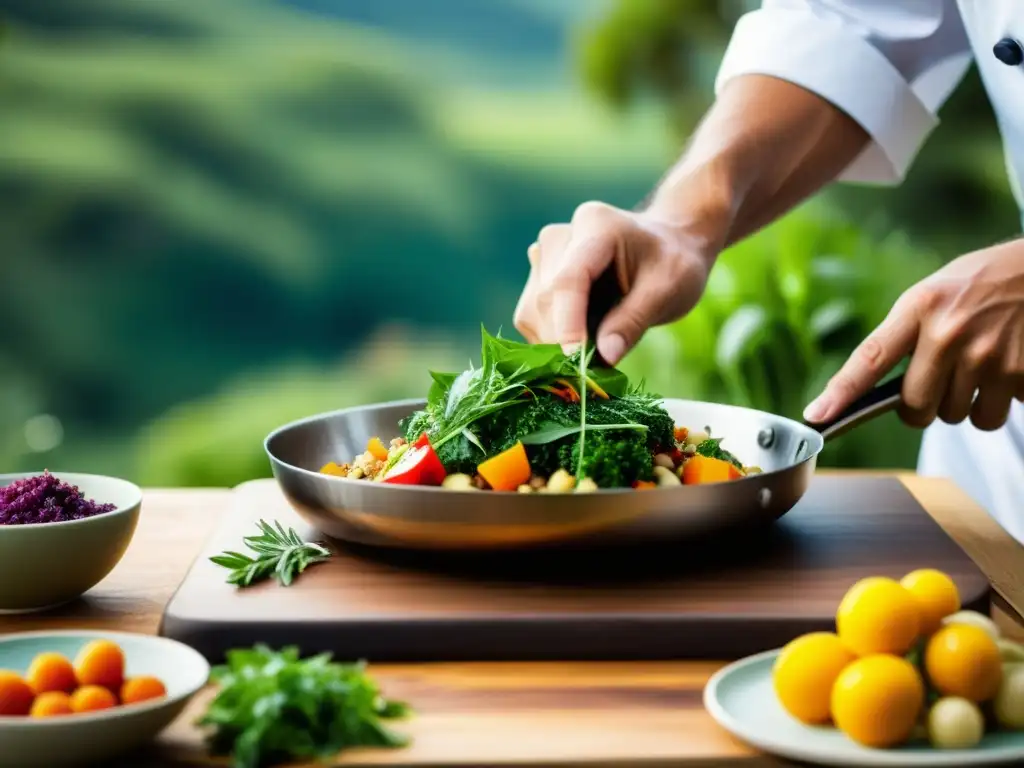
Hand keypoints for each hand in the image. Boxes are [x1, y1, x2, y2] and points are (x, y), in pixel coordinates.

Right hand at [513, 201, 718, 364]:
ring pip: (532, 311)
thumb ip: (633, 322)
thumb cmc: (673, 263)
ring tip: (595, 348)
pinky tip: (585, 338)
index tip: (576, 361)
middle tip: (595, 370)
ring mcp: (543, 257)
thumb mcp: (668, 290)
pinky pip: (531, 318)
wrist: (669, 246)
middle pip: (546, 299)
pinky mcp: (537, 279)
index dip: (567, 323)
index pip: (568, 279)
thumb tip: (604, 359)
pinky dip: (553, 338)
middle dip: (565, 340)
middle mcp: (559, 237)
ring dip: (556, 342)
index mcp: (595, 226)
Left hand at [804, 239, 1023, 430]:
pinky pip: (993, 415)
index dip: (840, 392)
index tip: (816, 416)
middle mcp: (950, 333)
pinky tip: (1006, 368)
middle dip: (923, 404)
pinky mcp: (1022, 375)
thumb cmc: (984, 282)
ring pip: (957, 417)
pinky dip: (998, 402)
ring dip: (964, 404)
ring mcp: (988, 356)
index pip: (870, 358)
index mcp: (921, 307)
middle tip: (941, 377)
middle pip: (916, 407)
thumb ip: (905, 334)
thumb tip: (872, 389)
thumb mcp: (934, 293)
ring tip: (979, 366)